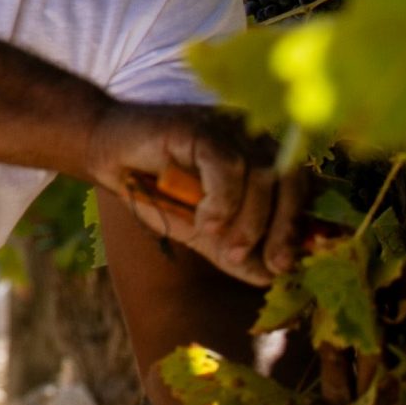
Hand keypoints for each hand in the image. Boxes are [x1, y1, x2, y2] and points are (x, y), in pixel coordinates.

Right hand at [84, 100, 306, 285]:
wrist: (104, 153)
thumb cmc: (154, 187)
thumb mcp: (201, 229)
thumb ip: (233, 250)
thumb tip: (269, 278)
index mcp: (258, 156)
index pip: (300, 186)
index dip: (301, 224)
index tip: (288, 264)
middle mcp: (249, 136)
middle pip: (289, 180)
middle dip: (283, 228)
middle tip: (273, 264)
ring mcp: (226, 127)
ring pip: (261, 175)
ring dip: (249, 221)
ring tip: (226, 250)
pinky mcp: (200, 127)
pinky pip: (227, 166)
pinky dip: (222, 202)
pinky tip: (204, 223)